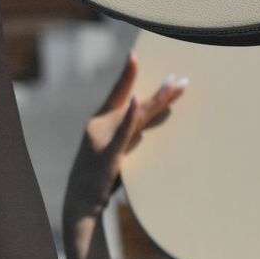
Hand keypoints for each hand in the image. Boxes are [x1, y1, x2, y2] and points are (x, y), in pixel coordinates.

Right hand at [63, 57, 188, 219]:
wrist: (80, 204)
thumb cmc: (99, 179)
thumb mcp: (115, 152)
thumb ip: (128, 137)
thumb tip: (149, 126)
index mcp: (100, 122)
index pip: (117, 93)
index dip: (126, 75)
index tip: (135, 55)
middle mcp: (99, 125)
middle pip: (133, 102)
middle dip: (157, 91)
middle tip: (179, 78)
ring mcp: (102, 138)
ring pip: (134, 115)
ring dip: (156, 100)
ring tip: (175, 86)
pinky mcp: (108, 154)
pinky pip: (123, 132)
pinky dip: (131, 114)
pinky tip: (138, 99)